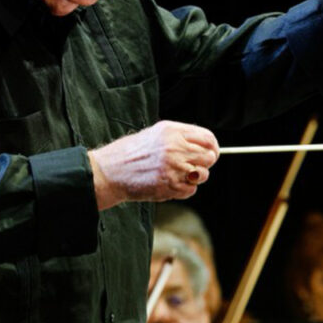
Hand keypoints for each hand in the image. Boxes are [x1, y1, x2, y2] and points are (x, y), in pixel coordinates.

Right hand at [89, 121, 218, 209]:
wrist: (109, 172)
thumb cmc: (129, 153)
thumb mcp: (155, 134)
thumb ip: (180, 137)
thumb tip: (204, 145)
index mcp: (172, 132)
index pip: (207, 139)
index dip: (212, 147)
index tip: (211, 153)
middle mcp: (175, 148)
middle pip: (209, 157)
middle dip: (204, 163)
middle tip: (192, 166)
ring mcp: (173, 168)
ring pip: (202, 175)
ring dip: (194, 178)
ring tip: (177, 175)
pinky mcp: (170, 186)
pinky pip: (191, 190)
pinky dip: (184, 189)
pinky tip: (169, 184)